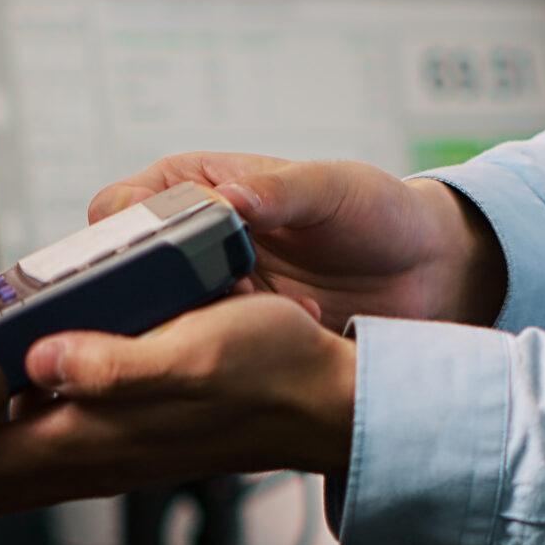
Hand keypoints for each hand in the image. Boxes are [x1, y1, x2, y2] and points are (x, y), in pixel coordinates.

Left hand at [0, 290, 354, 518]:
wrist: (323, 397)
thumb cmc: (269, 370)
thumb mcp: (192, 352)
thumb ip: (112, 364)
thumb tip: (39, 361)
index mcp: (90, 443)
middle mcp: (87, 458)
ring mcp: (102, 450)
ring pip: (5, 460)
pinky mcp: (120, 434)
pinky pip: (41, 438)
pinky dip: (11, 413)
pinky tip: (17, 362)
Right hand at [89, 153, 506, 329]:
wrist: (425, 275)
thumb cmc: (376, 213)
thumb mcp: (330, 188)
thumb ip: (278, 191)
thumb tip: (231, 199)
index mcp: (196, 187)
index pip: (119, 208)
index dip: (127, 231)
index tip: (166, 248)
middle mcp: (190, 244)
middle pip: (124, 275)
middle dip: (157, 291)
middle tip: (215, 292)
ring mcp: (207, 298)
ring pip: (154, 323)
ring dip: (195, 326)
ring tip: (252, 312)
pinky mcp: (232, 342)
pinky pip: (199, 357)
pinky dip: (228, 355)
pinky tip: (274, 339)